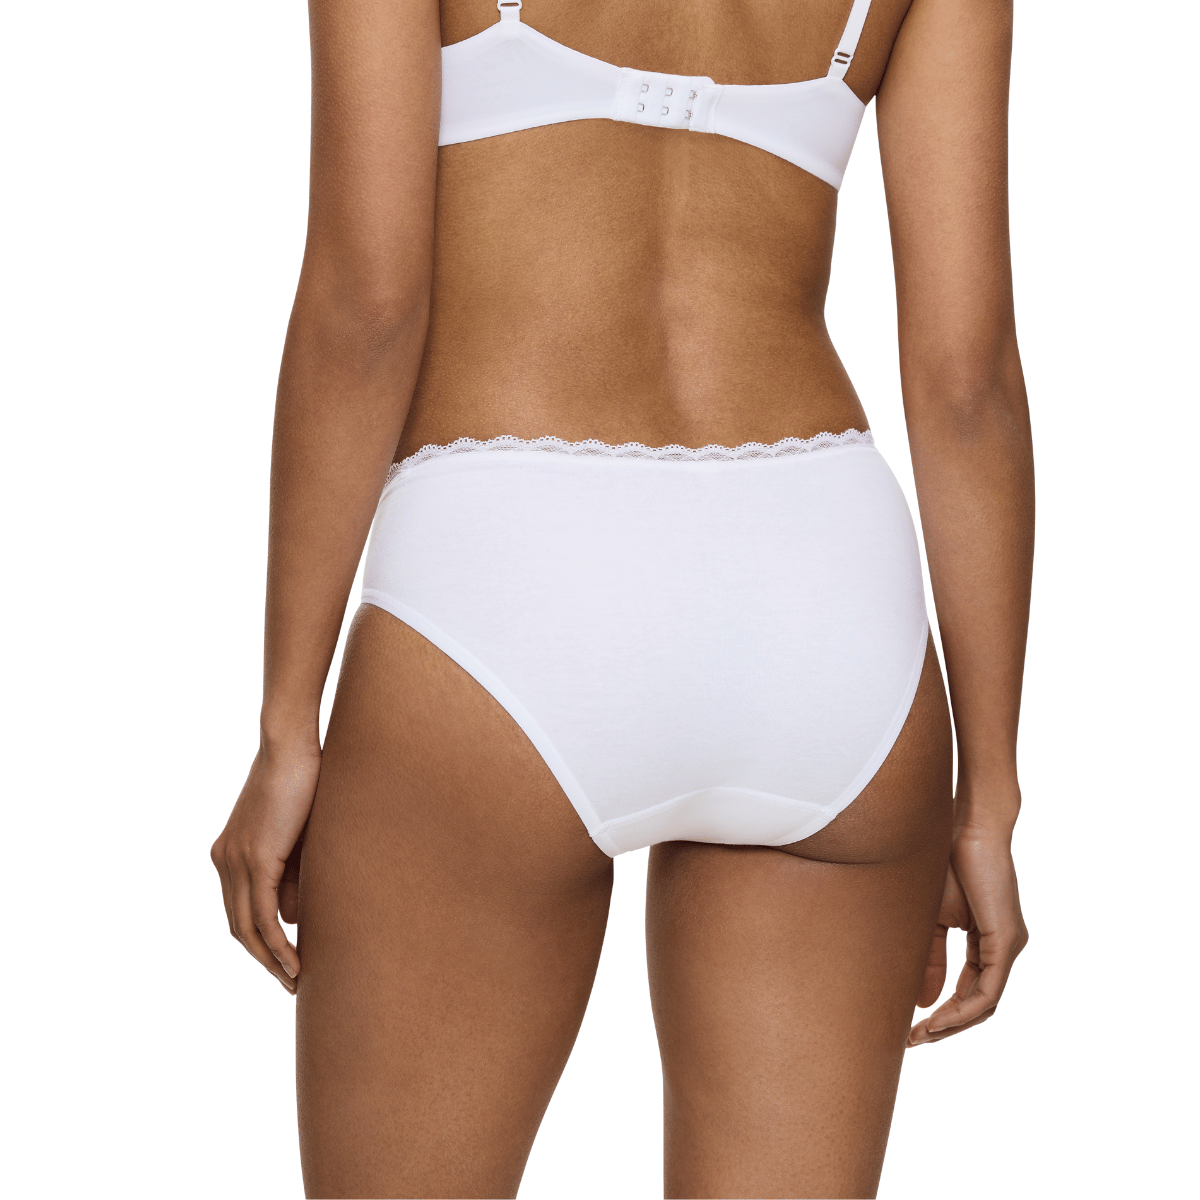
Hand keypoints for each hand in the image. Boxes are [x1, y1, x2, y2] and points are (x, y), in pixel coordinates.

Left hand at [211, 739, 321, 992]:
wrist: (290, 747)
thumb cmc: (302, 780)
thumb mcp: (295, 837)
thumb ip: (289, 876)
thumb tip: (290, 917)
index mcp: (229, 853)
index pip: (239, 911)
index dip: (260, 942)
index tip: (283, 964)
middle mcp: (224, 861)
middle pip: (238, 927)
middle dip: (264, 961)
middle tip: (290, 984)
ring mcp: (235, 861)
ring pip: (247, 928)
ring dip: (271, 961)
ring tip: (295, 982)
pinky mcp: (253, 860)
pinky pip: (261, 916)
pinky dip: (277, 945)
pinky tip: (295, 962)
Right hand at [909, 820, 1027, 1044]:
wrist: (968, 827)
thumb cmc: (946, 861)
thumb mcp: (931, 917)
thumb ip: (930, 957)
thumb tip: (924, 1002)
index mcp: (988, 941)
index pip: (969, 990)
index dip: (943, 1013)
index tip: (911, 1026)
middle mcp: (1005, 947)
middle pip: (980, 1004)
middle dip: (946, 1027)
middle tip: (915, 1041)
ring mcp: (1010, 945)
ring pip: (986, 1003)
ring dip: (954, 1024)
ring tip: (923, 1035)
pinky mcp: (1007, 941)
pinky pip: (990, 991)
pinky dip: (965, 1009)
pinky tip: (939, 1019)